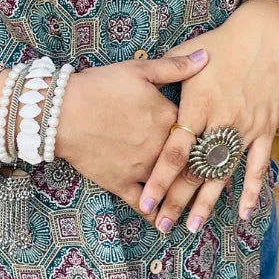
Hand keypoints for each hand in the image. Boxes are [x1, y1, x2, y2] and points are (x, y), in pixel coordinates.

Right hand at [55, 47, 209, 215]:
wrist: (62, 111)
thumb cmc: (101, 86)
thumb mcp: (139, 70)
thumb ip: (175, 67)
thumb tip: (205, 57)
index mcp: (168, 118)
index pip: (197, 128)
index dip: (206, 133)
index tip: (216, 137)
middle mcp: (160, 148)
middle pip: (188, 160)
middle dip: (201, 167)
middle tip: (216, 174)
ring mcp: (141, 168)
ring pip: (169, 185)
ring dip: (183, 196)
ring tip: (196, 207)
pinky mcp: (121, 183)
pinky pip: (142, 203)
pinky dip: (153, 212)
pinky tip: (162, 221)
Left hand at [137, 0, 278, 234]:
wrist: (264, 35)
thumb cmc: (221, 43)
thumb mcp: (186, 53)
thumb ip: (164, 73)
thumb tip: (136, 82)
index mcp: (199, 104)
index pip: (175, 151)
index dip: (160, 179)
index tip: (145, 202)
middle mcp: (222, 120)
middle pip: (196, 169)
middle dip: (178, 200)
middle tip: (162, 225)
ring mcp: (246, 127)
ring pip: (224, 172)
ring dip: (208, 202)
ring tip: (192, 226)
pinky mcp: (266, 129)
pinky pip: (258, 164)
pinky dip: (251, 189)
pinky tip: (243, 212)